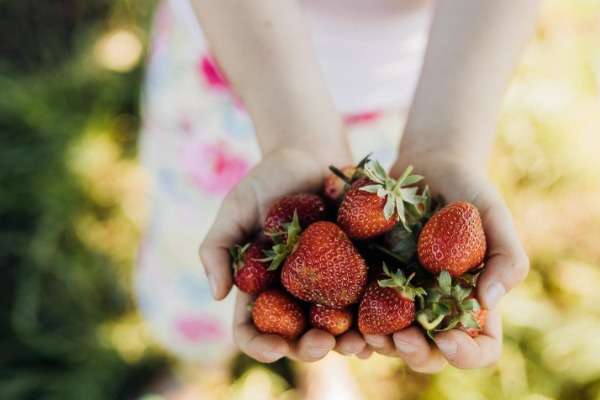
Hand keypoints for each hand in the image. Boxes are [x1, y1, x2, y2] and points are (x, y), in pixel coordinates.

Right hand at [199, 148, 369, 362]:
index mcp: (261, 289)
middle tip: (323, 343)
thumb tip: (217, 294)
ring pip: (334, 331)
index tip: (275, 348)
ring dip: (346, 345)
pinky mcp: (359, 275)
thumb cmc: (268, 182)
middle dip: (309, 350)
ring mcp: (327, 289)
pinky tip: (381, 329)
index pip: (252, 330)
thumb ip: (218, 248)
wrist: (312, 155)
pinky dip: (374, 323)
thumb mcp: (235, 209)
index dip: (260, 346)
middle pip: (297, 339)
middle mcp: (293, 296)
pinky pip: (367, 306)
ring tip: (357, 344)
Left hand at [365, 153, 528, 371]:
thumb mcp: (495, 215)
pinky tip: (348, 314)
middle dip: (416, 354)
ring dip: (382, 344)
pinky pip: (363, 314)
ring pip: (393, 341)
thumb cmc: (469, 190)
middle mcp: (437, 310)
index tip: (447, 338)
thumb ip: (506, 256)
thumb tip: (489, 301)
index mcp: (473, 303)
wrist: (427, 164)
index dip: (466, 354)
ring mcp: (403, 299)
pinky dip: (356, 321)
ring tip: (371, 331)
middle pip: (431, 355)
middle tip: (401, 337)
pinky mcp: (371, 283)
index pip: (481, 348)